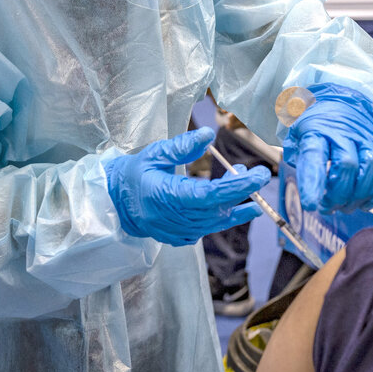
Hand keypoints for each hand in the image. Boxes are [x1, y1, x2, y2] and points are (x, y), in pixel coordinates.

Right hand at [105, 128, 268, 245]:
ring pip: (217, 220)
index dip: (237, 187)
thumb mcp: (154, 154)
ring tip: (246, 179)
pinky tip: (237, 204)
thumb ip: (182, 146)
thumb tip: (207, 134)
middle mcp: (176, 219)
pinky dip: (224, 214)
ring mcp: (179, 231)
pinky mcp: (181, 237)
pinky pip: (209, 227)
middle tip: (257, 173)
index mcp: (168, 197)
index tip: (258, 175)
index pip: (211, 195)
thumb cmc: (133, 176)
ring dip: (235, 201)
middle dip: (241, 190)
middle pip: (218, 208)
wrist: (114, 204)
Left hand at [283, 83, 372, 213]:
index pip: (315, 155)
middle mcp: (345, 133)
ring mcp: (367, 141)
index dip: (313, 182)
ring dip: (356, 197)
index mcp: (318, 129)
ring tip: (343, 207)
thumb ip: (295, 156)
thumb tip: (305, 182)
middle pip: (347, 165)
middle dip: (336, 195)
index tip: (309, 205)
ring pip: (370, 170)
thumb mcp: (297, 134)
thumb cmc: (318, 126)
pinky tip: (361, 203)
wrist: (346, 104)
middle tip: (325, 207)